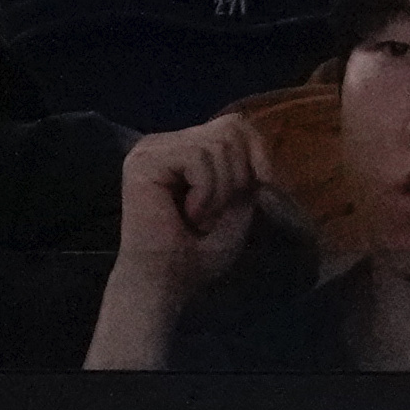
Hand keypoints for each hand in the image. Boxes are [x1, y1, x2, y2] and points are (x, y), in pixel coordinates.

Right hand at [111, 116, 270, 303]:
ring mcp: (151, 149)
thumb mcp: (237, 206)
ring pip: (216, 144)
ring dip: (220, 191)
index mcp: (185, 149)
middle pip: (229, 129)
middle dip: (237, 176)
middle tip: (216, 213)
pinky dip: (205, 193)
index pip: (234, 124)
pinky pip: (197, 157)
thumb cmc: (197, 255)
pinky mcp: (144, 161)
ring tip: (199, 218)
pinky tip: (188, 214)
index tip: (265, 184)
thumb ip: (247, 171)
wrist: (166, 284)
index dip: (257, 150)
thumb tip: (259, 148)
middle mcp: (166, 142)